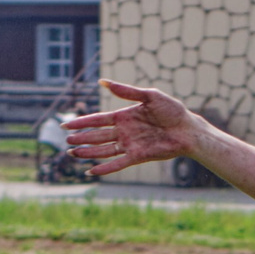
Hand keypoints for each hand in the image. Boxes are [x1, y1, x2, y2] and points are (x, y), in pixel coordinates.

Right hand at [62, 81, 214, 176]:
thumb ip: (126, 91)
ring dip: (88, 152)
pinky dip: (105, 168)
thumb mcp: (149, 96)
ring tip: (72, 154)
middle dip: (81, 138)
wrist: (188, 129)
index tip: (65, 125)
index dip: (81, 122)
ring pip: (103, 150)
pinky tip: (91, 171)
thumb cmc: (172, 110)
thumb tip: (102, 82)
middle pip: (97, 136)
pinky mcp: (138, 156)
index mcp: (124, 116)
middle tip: (66, 142)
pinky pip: (118, 163)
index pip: (97, 120)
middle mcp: (124, 131)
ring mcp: (130, 144)